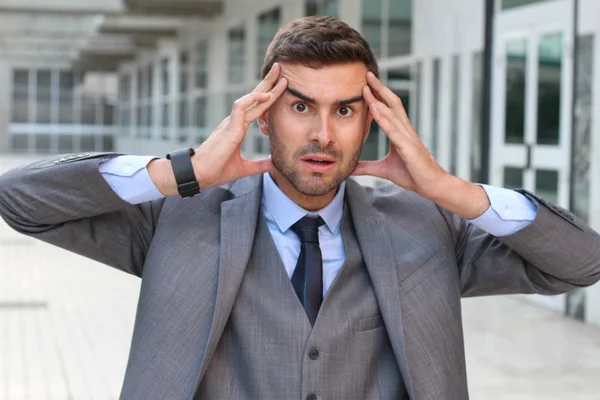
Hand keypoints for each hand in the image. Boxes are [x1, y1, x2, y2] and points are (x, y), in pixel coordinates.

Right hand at [190, 63, 286, 188]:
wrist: (200, 175)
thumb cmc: (216, 170)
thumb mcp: (244, 168)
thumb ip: (259, 165)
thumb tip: (273, 164)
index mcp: (238, 127)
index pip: (256, 107)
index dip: (269, 96)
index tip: (281, 85)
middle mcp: (235, 121)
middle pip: (254, 97)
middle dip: (268, 83)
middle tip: (280, 69)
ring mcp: (231, 122)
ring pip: (250, 98)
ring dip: (265, 87)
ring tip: (279, 76)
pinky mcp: (229, 127)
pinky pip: (240, 107)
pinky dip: (253, 99)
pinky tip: (266, 95)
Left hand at [352, 72, 488, 217]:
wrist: (431, 186)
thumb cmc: (412, 175)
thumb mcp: (383, 170)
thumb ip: (367, 167)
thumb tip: (350, 168)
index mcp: (400, 132)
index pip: (389, 108)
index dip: (378, 95)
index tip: (367, 84)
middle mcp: (405, 130)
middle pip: (392, 103)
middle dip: (379, 88)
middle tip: (367, 74)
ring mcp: (407, 137)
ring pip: (392, 112)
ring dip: (378, 99)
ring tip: (367, 87)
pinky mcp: (408, 146)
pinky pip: (393, 129)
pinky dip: (383, 118)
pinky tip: (374, 108)